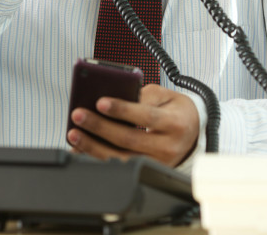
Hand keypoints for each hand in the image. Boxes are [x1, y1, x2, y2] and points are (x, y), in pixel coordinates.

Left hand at [67, 84, 199, 166]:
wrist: (192, 133)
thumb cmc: (174, 110)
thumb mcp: (166, 96)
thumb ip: (142, 95)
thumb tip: (113, 98)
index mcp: (175, 123)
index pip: (146, 116)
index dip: (122, 110)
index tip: (100, 102)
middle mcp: (168, 146)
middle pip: (129, 138)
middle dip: (100, 126)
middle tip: (79, 115)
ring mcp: (158, 163)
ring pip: (121, 157)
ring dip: (93, 146)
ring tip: (74, 132)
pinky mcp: (147, 171)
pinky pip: (119, 166)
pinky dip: (97, 157)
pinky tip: (81, 148)